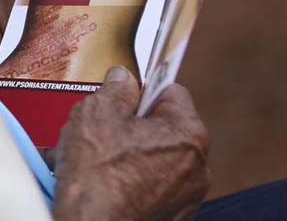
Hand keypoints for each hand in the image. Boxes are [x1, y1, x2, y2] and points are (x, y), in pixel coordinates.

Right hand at [48, 67, 210, 220]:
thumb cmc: (98, 178)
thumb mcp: (97, 113)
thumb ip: (116, 88)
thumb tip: (122, 79)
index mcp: (187, 134)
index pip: (170, 92)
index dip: (140, 90)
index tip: (121, 96)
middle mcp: (196, 168)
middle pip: (160, 129)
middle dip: (128, 127)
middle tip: (98, 131)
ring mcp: (184, 199)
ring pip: (150, 160)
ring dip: (123, 156)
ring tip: (90, 161)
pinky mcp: (169, 219)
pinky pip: (147, 189)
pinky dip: (126, 184)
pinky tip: (98, 184)